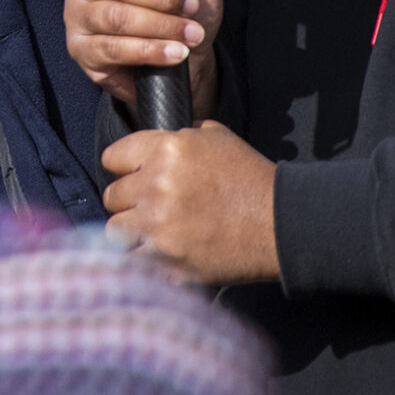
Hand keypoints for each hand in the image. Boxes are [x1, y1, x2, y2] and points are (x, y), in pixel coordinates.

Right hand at [65, 0, 223, 117]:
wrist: (181, 59)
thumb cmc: (179, 11)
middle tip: (191, 6)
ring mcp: (79, 17)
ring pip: (115, 17)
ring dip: (161, 26)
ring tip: (191, 33)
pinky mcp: (82, 50)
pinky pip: (113, 49)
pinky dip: (150, 50)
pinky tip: (174, 52)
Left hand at [102, 120, 278, 284]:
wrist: (282, 224)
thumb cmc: (252, 180)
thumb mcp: (219, 139)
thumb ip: (182, 135)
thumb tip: (163, 138)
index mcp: (166, 151)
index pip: (113, 157)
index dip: (124, 167)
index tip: (133, 177)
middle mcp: (156, 185)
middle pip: (112, 194)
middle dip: (129, 201)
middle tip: (150, 207)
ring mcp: (158, 224)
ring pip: (116, 227)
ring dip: (131, 230)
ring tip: (152, 232)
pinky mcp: (166, 259)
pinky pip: (130, 259)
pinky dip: (141, 258)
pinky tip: (157, 253)